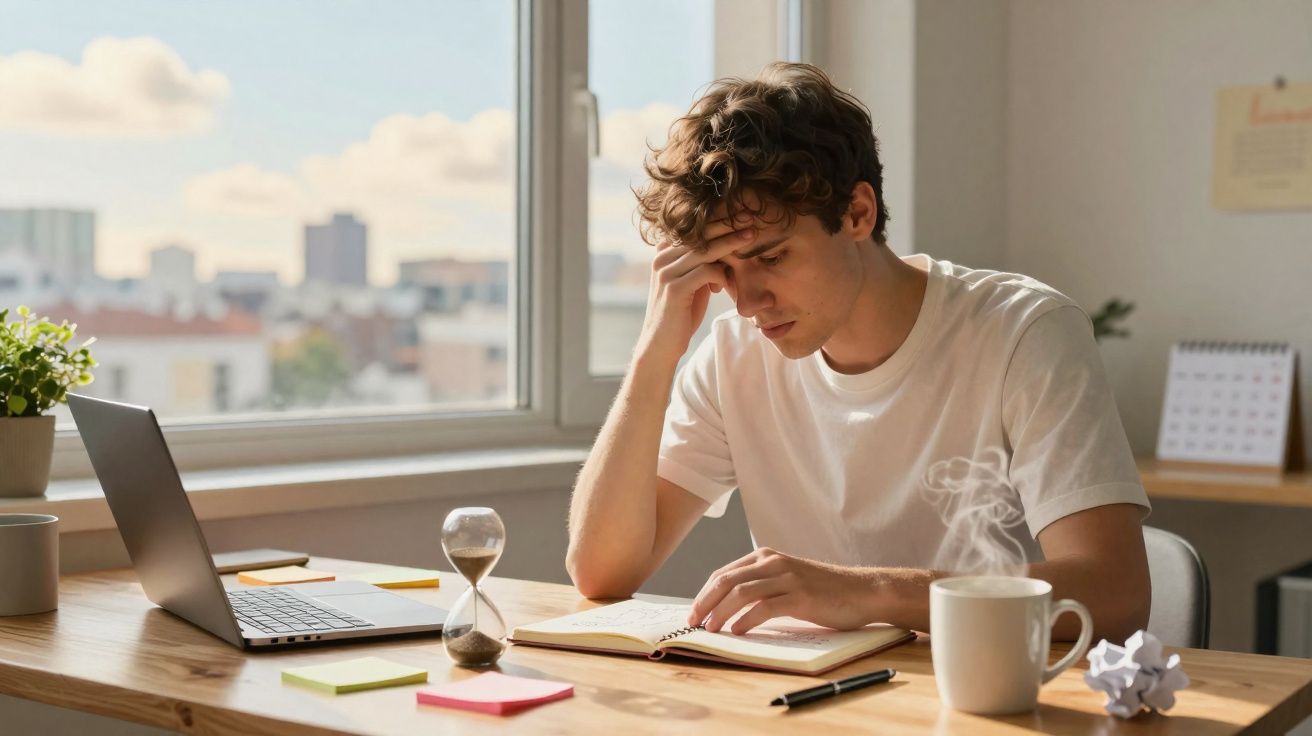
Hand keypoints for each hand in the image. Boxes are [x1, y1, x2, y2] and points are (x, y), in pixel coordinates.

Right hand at [634, 221, 753, 365]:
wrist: (661, 345)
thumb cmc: (681, 314)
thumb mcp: (691, 284)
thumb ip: (700, 266)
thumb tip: (724, 250)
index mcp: (663, 254)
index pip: (692, 231)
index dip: (716, 222)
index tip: (740, 215)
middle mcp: (661, 259)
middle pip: (699, 236)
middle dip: (726, 226)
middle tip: (749, 217)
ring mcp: (666, 273)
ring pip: (704, 250)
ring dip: (731, 243)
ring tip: (751, 237)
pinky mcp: (674, 288)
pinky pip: (706, 271)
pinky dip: (721, 274)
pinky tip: (723, 285)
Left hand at [686, 547, 878, 634]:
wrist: (862, 591)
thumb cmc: (823, 591)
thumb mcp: (786, 581)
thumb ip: (761, 586)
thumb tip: (727, 609)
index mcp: (766, 557)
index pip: (723, 573)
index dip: (704, 594)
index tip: (693, 613)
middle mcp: (773, 562)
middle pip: (726, 581)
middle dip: (705, 603)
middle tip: (694, 623)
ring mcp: (787, 578)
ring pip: (741, 593)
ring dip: (720, 613)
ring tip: (710, 630)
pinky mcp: (800, 595)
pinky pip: (765, 607)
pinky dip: (746, 620)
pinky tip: (737, 631)